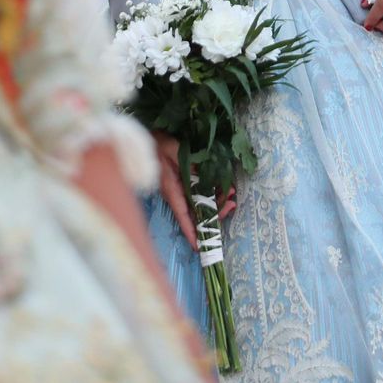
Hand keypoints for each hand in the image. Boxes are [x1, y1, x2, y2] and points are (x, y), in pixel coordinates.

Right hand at [152, 132, 233, 252]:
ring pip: (199, 204)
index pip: (182, 215)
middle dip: (214, 214)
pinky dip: (212, 192)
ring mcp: (180, 189)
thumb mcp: (173, 149)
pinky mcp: (184, 182)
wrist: (151, 136)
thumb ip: (188, 163)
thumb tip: (203, 177)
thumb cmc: (159, 143)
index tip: (198, 246)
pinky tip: (225, 187)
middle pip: (195, 212)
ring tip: (232, 196)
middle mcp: (176, 193)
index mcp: (171, 189)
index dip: (191, 231)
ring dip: (216, 202)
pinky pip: (199, 193)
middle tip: (231, 205)